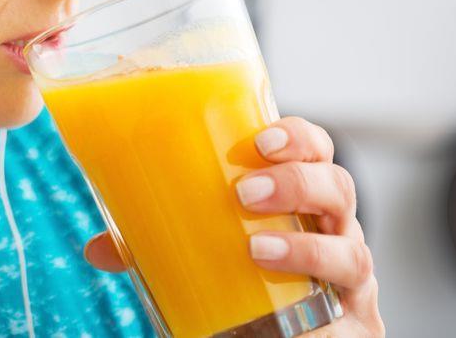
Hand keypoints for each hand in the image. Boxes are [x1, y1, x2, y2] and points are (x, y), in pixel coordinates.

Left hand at [83, 116, 383, 336]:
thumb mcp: (204, 252)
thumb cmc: (248, 280)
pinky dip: (325, 308)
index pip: (314, 148)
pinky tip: (301, 307)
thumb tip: (97, 248)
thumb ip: (154, 246)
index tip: (260, 140)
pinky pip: (355, 309)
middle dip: (297, 182)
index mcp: (299, 198)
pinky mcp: (358, 322)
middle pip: (338, 187)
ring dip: (307, 246)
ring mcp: (349, 276)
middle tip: (246, 193)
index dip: (297, 136)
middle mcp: (333, 229)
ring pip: (352, 248)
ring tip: (258, 248)